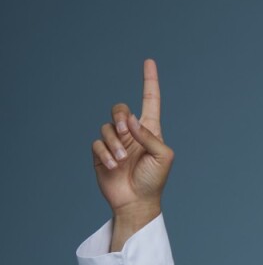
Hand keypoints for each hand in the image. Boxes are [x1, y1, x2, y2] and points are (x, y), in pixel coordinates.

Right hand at [91, 58, 173, 214]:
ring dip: (114, 142)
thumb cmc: (154, 181)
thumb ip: (149, 135)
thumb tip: (130, 120)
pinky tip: (114, 166)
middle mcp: (131, 133)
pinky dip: (105, 153)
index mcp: (150, 130)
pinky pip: (97, 143)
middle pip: (120, 108)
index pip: (150, 100)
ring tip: (121, 160)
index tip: (149, 62)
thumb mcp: (163, 156)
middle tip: (124, 132)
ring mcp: (116, 143)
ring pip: (106, 127)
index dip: (150, 81)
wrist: (137, 203)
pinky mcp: (102, 154)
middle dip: (119, 116)